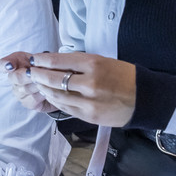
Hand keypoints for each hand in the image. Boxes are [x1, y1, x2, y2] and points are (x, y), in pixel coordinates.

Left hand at [2, 51, 136, 126]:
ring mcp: (88, 102)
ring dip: (43, 89)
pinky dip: (55, 100)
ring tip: (38, 83)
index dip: (42, 60)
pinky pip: (65, 107)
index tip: (34, 59)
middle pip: (53, 79)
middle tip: (30, 72)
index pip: (59, 61)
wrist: (144, 98)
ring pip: (56, 95)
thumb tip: (55, 62)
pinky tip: (50, 95)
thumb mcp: (104, 61)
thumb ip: (80, 63)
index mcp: (94, 64)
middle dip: (38, 75)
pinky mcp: (88, 116)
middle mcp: (90, 82)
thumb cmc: (124, 77)